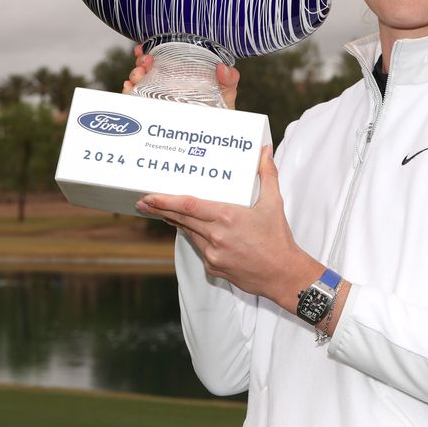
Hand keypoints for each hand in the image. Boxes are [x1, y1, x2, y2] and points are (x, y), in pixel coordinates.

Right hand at [122, 43, 240, 108]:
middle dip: (141, 62)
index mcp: (180, 78)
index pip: (161, 61)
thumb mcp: (226, 94)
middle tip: (146, 61)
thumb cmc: (219, 115)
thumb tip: (223, 68)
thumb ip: (228, 80)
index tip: (145, 46)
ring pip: (138, 85)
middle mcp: (164, 89)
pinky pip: (134, 104)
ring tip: (139, 74)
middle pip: (146, 70)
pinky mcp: (151, 116)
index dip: (151, 51)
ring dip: (135, 75)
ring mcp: (156, 102)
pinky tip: (130, 87)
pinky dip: (128, 93)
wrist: (216, 139)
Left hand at [136, 146, 321, 305]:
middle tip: (144, 202)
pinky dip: (197, 238)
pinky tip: (196, 232)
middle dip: (161, 210)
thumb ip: (267, 175)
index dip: (166, 201)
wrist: (283, 274)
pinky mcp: (214, 268)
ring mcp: (213, 254)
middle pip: (181, 220)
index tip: (149, 197)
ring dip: (178, 223)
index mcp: (227, 217)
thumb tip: (264, 152)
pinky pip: (200, 249)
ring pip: (189, 234)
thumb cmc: (278, 239)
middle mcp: (216, 236)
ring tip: (166, 213)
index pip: (189, 206)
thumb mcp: (274, 203)